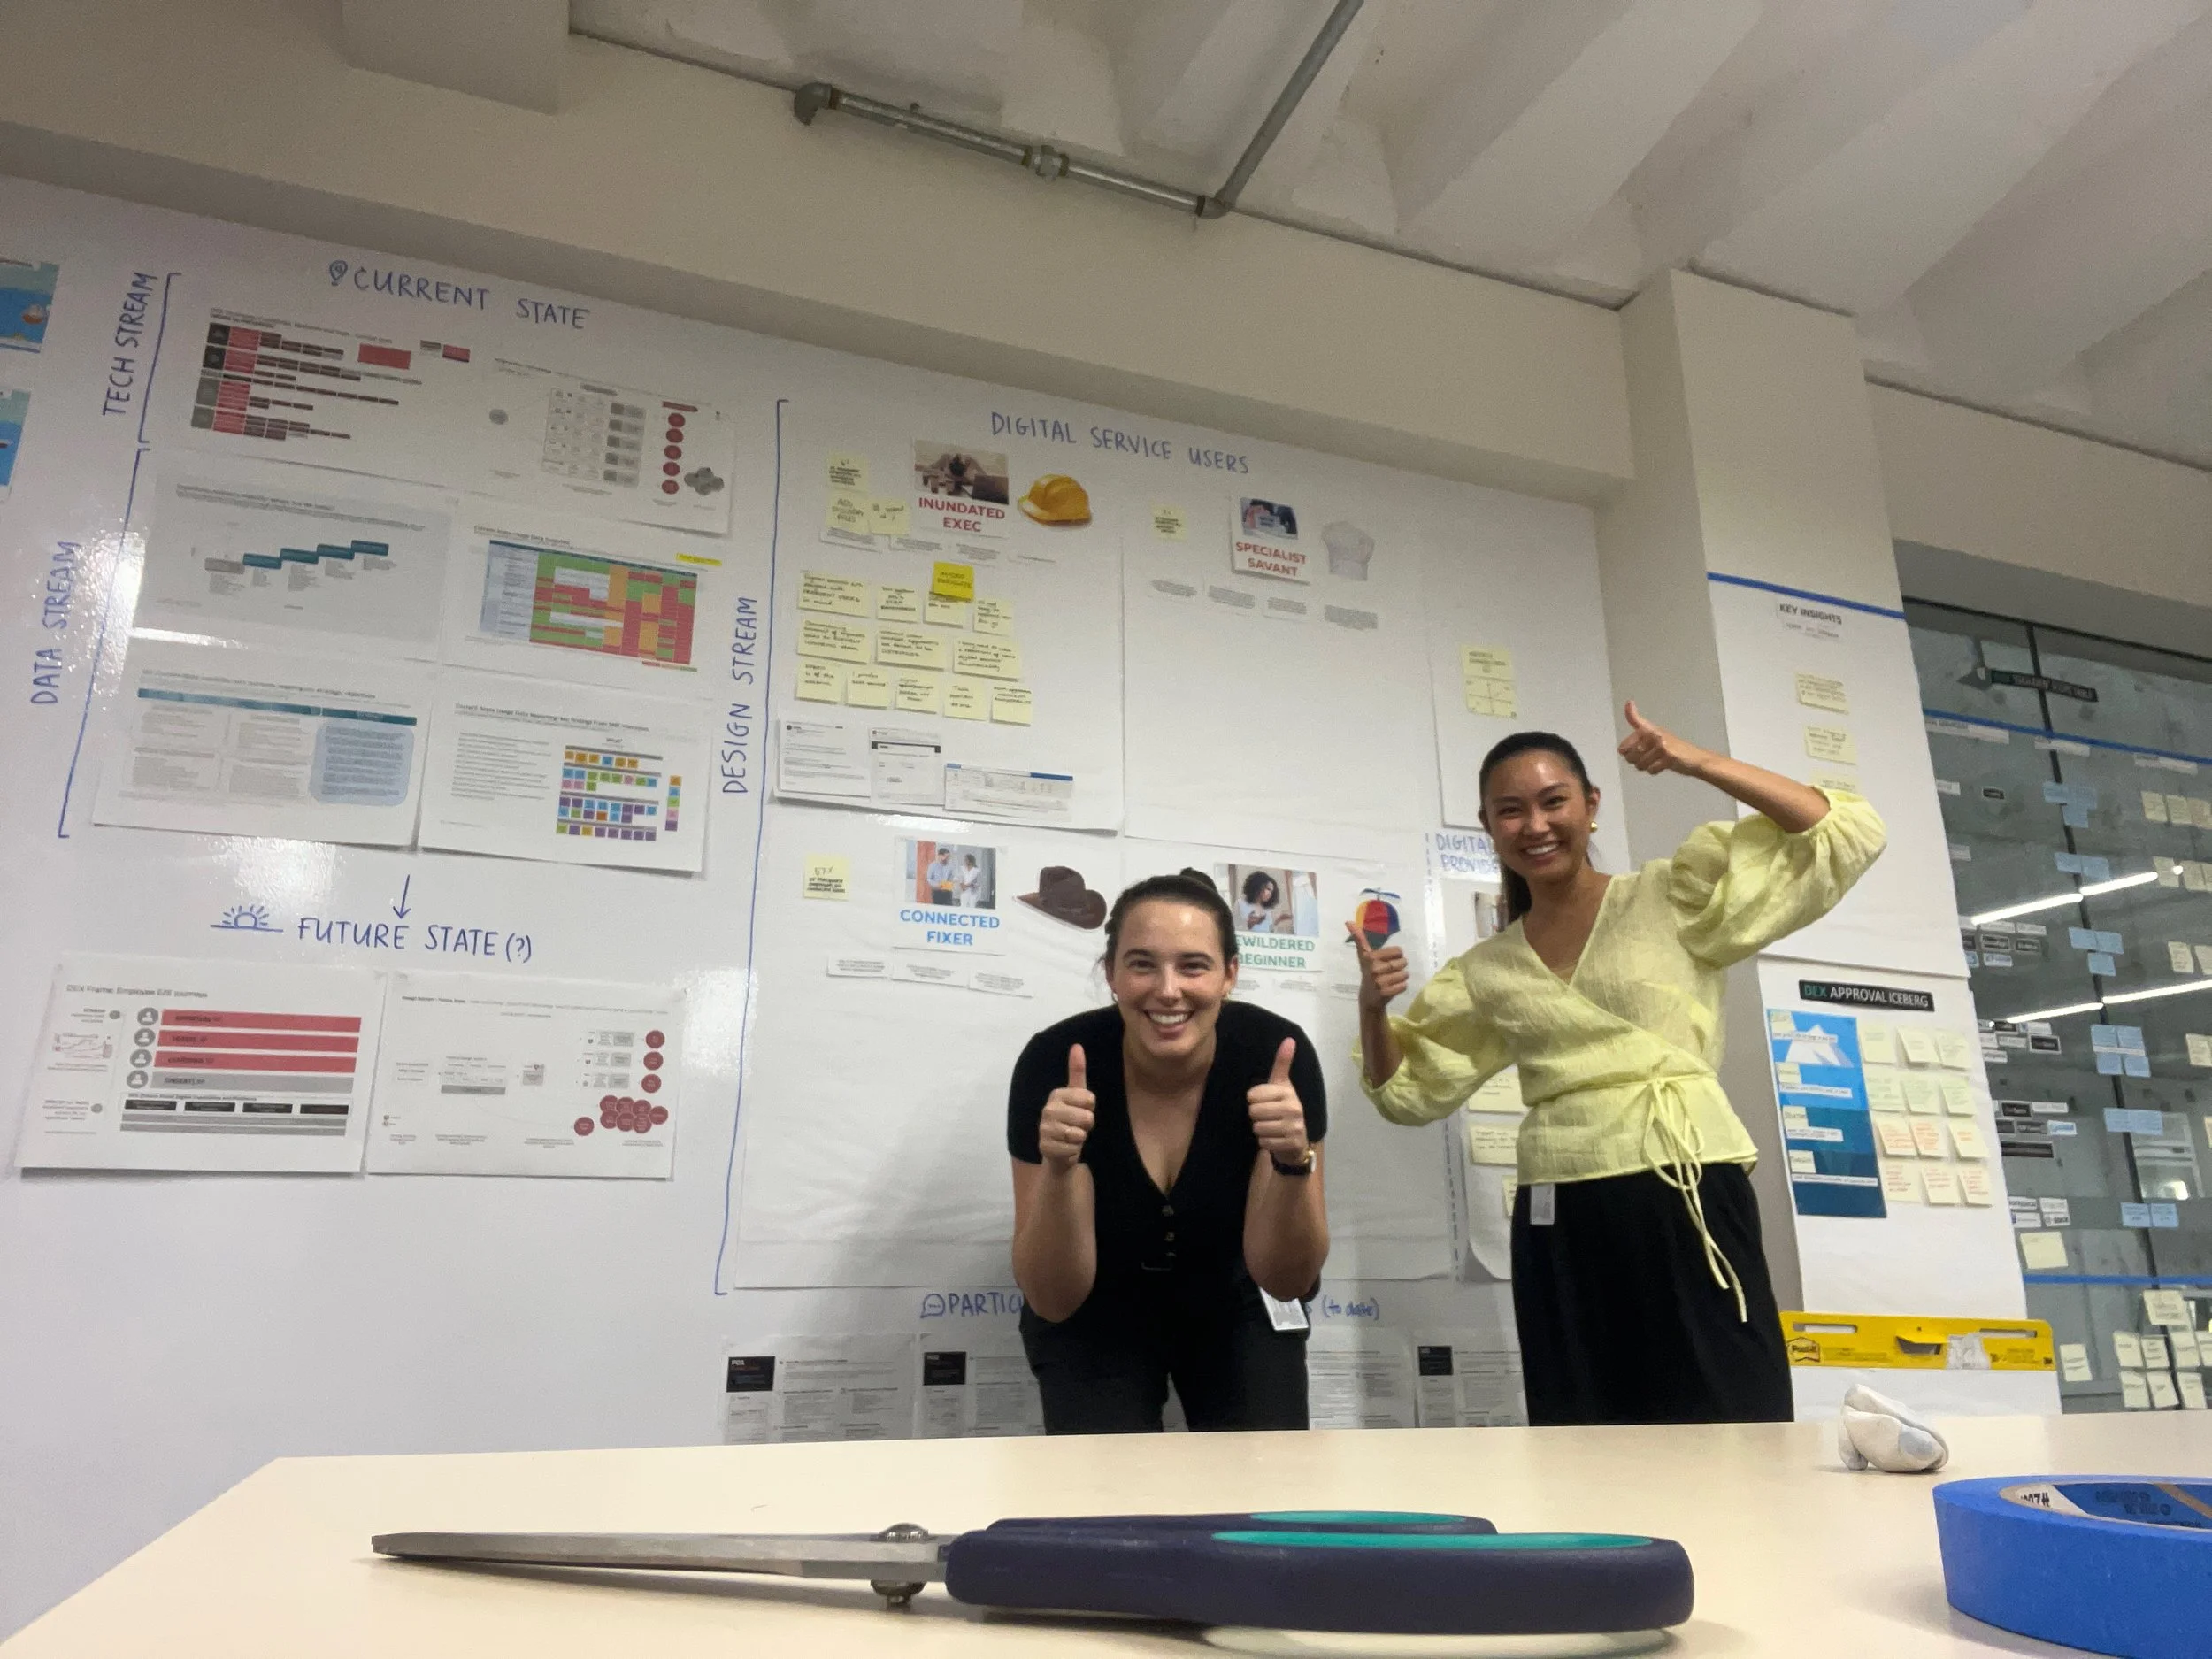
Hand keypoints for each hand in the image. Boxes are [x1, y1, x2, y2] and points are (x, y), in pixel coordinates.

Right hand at [1039, 1045, 1094, 1171]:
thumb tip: (1077, 1045)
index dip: (1090, 1108)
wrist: (1058, 1150)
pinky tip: (1065, 1148)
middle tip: (1077, 1126)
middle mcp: (1048, 1109)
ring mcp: (1044, 1129)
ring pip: (1079, 1134)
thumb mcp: (1077, 1096)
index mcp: (1057, 1094)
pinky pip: (1072, 1148)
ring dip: (1080, 1138)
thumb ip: (1077, 1071)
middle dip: (1087, 1125)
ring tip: (1071, 1137)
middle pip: (1087, 1117)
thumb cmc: (1071, 1119)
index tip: (1082, 1110)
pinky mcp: (1044, 1147)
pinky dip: (1073, 1151)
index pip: (1089, 1099)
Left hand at [1248, 1038, 1309, 1164]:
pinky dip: (1265, 1143)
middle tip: (1267, 1117)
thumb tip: (1290, 1039)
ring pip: (1258, 1128)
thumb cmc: (1284, 1108)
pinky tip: (1275, 1139)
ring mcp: (1295, 1127)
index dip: (1253, 1100)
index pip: (1252, 1095)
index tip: (1264, 1102)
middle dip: (1256, 1116)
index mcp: (1288, 1092)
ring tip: (1271, 1128)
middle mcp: (1294, 1108)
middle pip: (1254, 1112)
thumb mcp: (1282, 1085)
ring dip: (1260, 1130)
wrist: (1297, 1140)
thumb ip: (1282, 1063)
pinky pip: (1264, 1142)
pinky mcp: (1292, 1143)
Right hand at [1347, 923, 1409, 1012]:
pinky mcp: (1386, 993)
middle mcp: (1374, 968)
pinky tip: (1393, 987)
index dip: (1397, 955)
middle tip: (1391, 971)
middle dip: (1400, 967)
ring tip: (1393, 979)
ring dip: (1402, 976)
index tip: (1388, 960)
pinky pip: (1404, 985)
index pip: (1398, 951)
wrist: (1368, 998)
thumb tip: (1348, 921)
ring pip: (1405, 974)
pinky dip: (1402, 986)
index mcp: (1370, 957)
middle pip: (1403, 962)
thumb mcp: (1364, 955)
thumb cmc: (1368, 972)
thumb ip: (1359, 938)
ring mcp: (1380, 982)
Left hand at [1618, 700, 1711, 777]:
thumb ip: (1638, 741)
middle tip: (1646, 758)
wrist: (1695, 758)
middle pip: (1629, 753)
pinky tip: (1662, 765)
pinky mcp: (1668, 756)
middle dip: (1634, 760)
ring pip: (1639, 763)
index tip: (1630, 703)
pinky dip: (1654, 771)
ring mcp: (1662, 744)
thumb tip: (1620, 750)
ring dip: (1645, 767)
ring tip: (1655, 761)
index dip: (1631, 712)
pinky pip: (1650, 769)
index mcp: (1651, 728)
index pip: (1635, 720)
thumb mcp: (1656, 739)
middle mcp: (1655, 734)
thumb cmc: (1673, 749)